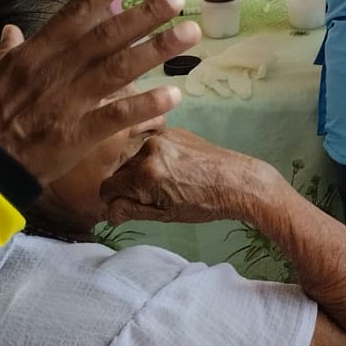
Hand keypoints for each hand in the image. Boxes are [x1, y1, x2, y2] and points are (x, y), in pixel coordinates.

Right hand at [0, 0, 200, 184]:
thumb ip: (4, 51)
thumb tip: (11, 29)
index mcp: (35, 54)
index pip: (74, 14)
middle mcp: (56, 71)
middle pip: (106, 36)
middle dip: (144, 15)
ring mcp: (68, 102)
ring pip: (118, 69)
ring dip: (156, 50)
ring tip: (189, 33)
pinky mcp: (75, 135)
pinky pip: (115, 117)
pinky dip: (144, 106)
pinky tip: (173, 95)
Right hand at [101, 128, 257, 223]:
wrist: (237, 181)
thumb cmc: (204, 204)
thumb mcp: (164, 215)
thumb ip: (130, 210)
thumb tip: (108, 211)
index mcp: (145, 174)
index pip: (107, 188)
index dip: (113, 201)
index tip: (124, 208)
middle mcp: (148, 150)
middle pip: (118, 171)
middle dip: (127, 186)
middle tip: (149, 198)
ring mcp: (161, 137)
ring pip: (133, 158)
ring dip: (139, 171)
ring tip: (165, 184)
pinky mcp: (173, 131)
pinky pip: (150, 147)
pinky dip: (154, 159)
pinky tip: (174, 170)